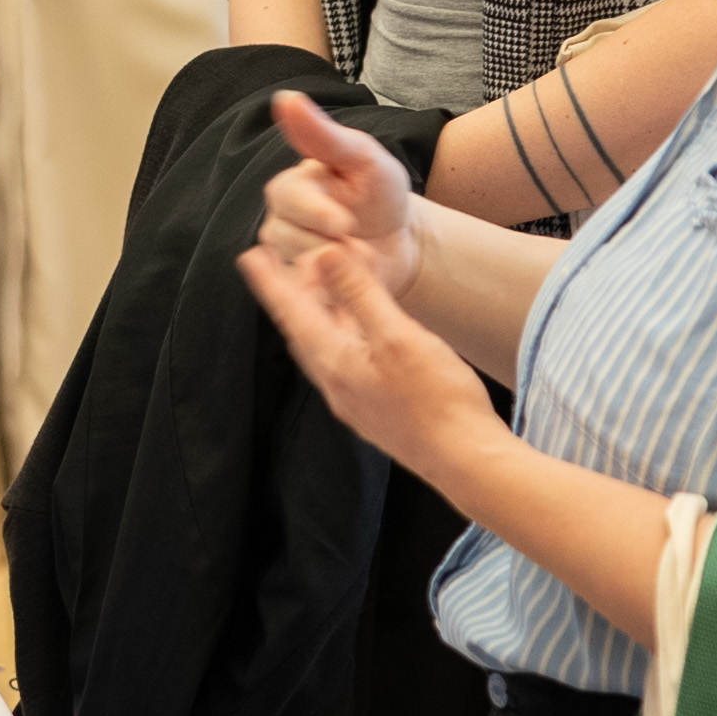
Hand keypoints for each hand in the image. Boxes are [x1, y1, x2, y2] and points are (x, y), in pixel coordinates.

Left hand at [237, 224, 506, 479]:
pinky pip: (348, 358)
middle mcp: (335, 383)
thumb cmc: (437, 400)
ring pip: (327, 343)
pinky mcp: (376, 407)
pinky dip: (347, 330)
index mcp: (333, 362)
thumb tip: (324, 254)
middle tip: (296, 259)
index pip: (290, 312)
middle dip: (298, 291)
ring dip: (323, 310)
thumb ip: (359, 294)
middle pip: (305, 327)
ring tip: (327, 284)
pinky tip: (363, 325)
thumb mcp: (396, 336)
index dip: (269, 281)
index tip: (249, 254)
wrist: (466, 461)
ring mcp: (355, 398)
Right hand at [255, 88, 418, 299]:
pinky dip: (331, 293)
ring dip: (336, 269)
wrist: (400, 242)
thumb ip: (323, 134)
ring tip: (360, 258)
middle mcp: (279, 221)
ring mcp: (284, 258)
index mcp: (291, 186)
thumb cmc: (380, 193)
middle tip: (360, 240)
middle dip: (331, 244)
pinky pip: (303, 297)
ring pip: (296, 269)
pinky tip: (350, 282)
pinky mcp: (297, 290)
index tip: (345, 224)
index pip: (287, 198)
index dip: (316, 213)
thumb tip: (284, 97)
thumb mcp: (363, 159)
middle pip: (287, 237)